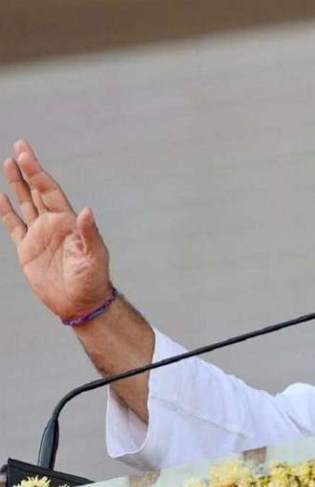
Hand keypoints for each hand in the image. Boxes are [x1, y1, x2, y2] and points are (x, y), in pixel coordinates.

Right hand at [0, 140, 111, 320]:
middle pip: (37, 190)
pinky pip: (14, 225)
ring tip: (8, 163)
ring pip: (25, 203)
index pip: (49, 191)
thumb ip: (90, 233)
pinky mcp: (27, 250)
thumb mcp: (95, 256)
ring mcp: (39, 235)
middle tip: (20, 146)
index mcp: (68, 222)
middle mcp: (53, 224)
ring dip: (17, 184)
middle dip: (28, 169)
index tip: (25, 154)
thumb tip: (87, 210)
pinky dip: (6, 211)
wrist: (81, 303)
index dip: (37, 172)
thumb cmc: (93, 280)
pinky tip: (0, 197)